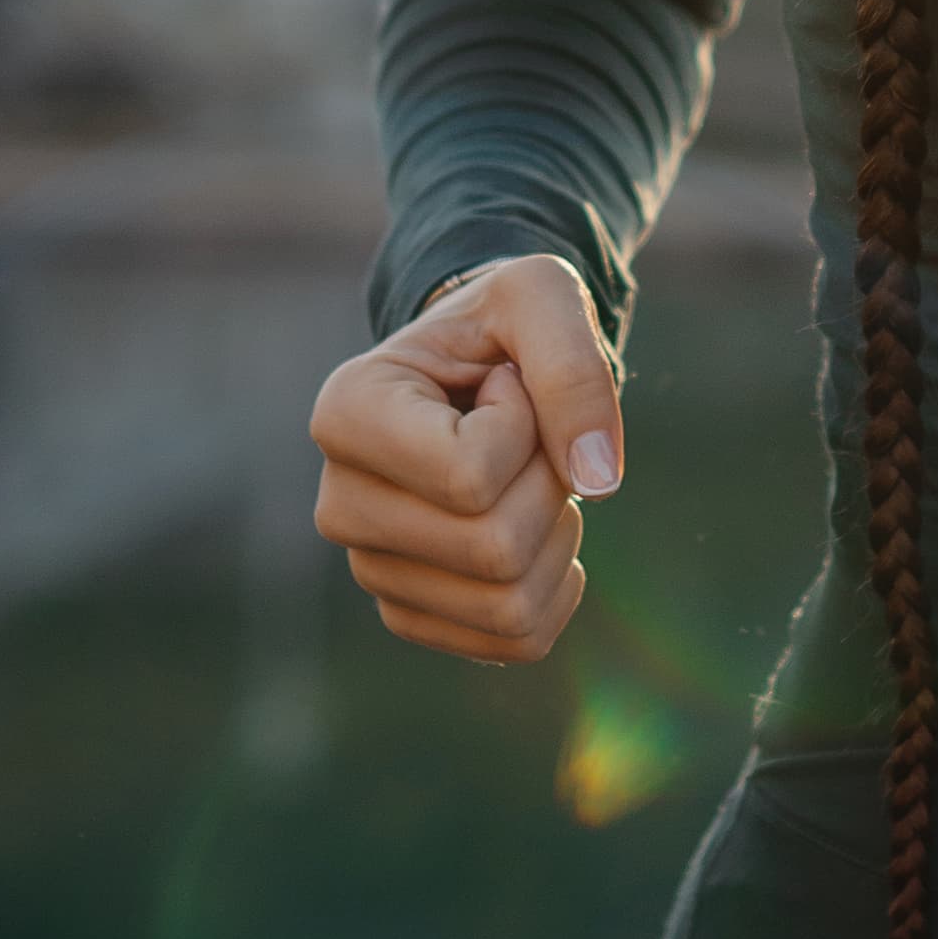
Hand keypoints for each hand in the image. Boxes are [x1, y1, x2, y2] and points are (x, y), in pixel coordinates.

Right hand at [308, 252, 623, 666]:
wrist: (481, 367)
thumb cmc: (502, 325)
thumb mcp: (542, 296)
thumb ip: (575, 370)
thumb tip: (597, 481)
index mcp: (345, 414)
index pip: (469, 476)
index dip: (525, 427)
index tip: (504, 384)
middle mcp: (340, 504)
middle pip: (493, 549)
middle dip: (548, 485)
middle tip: (530, 435)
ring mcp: (372, 569)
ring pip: (510, 604)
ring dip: (555, 535)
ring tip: (526, 476)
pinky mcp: (412, 613)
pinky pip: (518, 641)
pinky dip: (556, 587)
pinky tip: (536, 529)